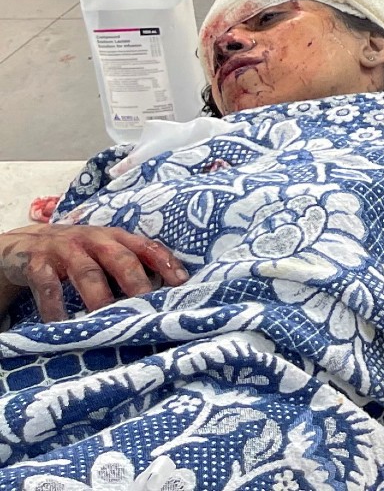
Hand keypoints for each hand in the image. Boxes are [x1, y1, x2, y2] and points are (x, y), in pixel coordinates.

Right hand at [0, 223, 189, 322]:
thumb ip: (129, 268)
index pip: (146, 247)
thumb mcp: (104, 253)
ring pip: (87, 273)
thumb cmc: (78, 254)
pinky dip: (55, 307)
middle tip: (146, 306)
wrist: (23, 245)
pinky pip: (48, 286)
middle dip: (136, 282)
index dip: (165, 263)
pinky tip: (61, 324)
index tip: (181, 283)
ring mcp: (64, 249)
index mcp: (115, 237)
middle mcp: (93, 239)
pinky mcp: (36, 263)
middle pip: (120, 259)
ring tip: (108, 320)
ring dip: (99, 298)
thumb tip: (163, 297)